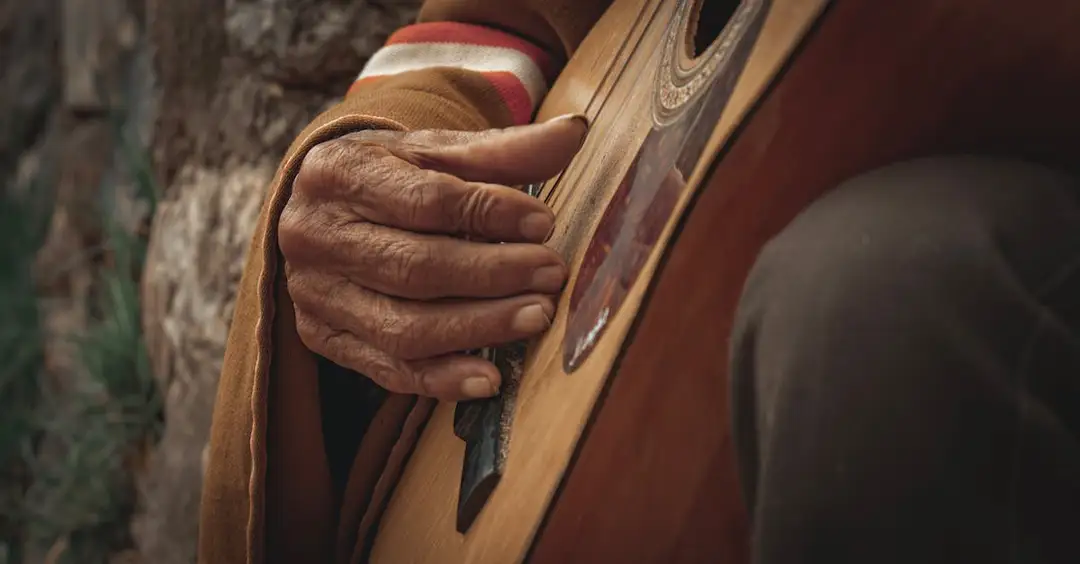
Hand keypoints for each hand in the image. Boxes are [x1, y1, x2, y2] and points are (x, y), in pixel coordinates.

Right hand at [279, 115, 587, 400]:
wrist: (319, 210)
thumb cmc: (386, 176)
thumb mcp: (432, 151)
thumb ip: (501, 150)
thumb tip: (574, 133)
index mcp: (338, 173)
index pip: (424, 200)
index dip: (490, 214)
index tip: (544, 224)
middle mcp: (314, 236)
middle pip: (414, 267)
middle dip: (492, 276)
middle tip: (550, 275)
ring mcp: (313, 294)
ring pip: (402, 328)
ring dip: (478, 329)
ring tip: (536, 317)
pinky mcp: (322, 338)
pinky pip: (387, 370)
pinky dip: (442, 380)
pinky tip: (490, 378)